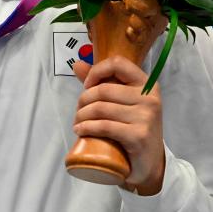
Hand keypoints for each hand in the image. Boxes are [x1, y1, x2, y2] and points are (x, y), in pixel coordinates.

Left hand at [73, 56, 164, 194]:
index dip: (96, 71)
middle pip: (103, 90)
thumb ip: (101, 82)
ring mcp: (146, 117)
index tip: (87, 85)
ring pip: (100, 108)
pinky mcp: (139, 136)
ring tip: (78, 122)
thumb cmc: (132, 128)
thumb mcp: (121, 102)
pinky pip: (104, 126)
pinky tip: (80, 130)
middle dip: (83, 100)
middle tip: (79, 111)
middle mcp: (150, 98)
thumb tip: (78, 64)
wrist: (149, 163)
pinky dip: (86, 127)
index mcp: (147, 85)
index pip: (118, 63)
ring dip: (81, 116)